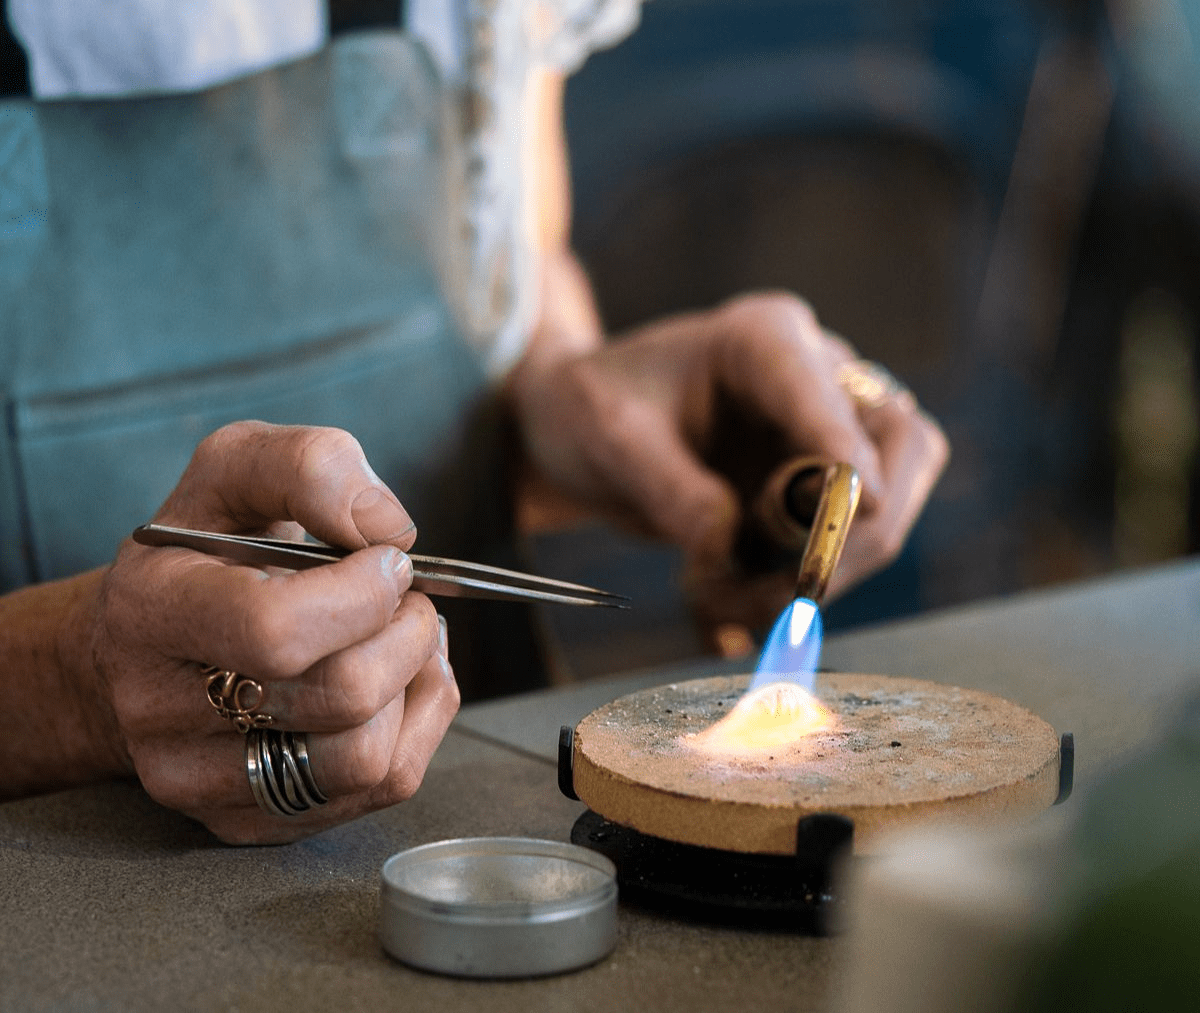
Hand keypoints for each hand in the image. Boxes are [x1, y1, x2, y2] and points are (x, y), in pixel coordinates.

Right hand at [83, 421, 457, 842]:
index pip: (276, 631)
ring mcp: (200, 778)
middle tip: (406, 598)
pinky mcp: (249, 820)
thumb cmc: (209, 547)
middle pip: (340, 696)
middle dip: (406, 633)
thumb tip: (388, 529)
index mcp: (151, 610)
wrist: (146, 641)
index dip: (363, 595)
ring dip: (418, 682)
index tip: (385, 561)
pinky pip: (380, 788)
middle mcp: (160, 709)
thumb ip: (311, 467)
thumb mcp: (238, 469)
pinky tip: (399, 682)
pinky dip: (419, 724)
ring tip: (403, 637)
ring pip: (367, 757)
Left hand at [509, 291, 948, 637]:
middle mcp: (816, 376)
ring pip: (884, 508)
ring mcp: (829, 432)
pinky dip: (796, 586)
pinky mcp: (821, 487)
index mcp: (764, 339)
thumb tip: (728, 544)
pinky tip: (725, 597)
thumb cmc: (592, 408)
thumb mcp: (608, 440)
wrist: (584, 427)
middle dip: (852, 533)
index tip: (861, 505)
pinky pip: (846, 546)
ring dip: (820, 573)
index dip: (846, 448)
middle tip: (784, 594)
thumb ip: (669, 490)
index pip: (824, 392)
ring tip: (718, 599)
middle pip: (900, 447)